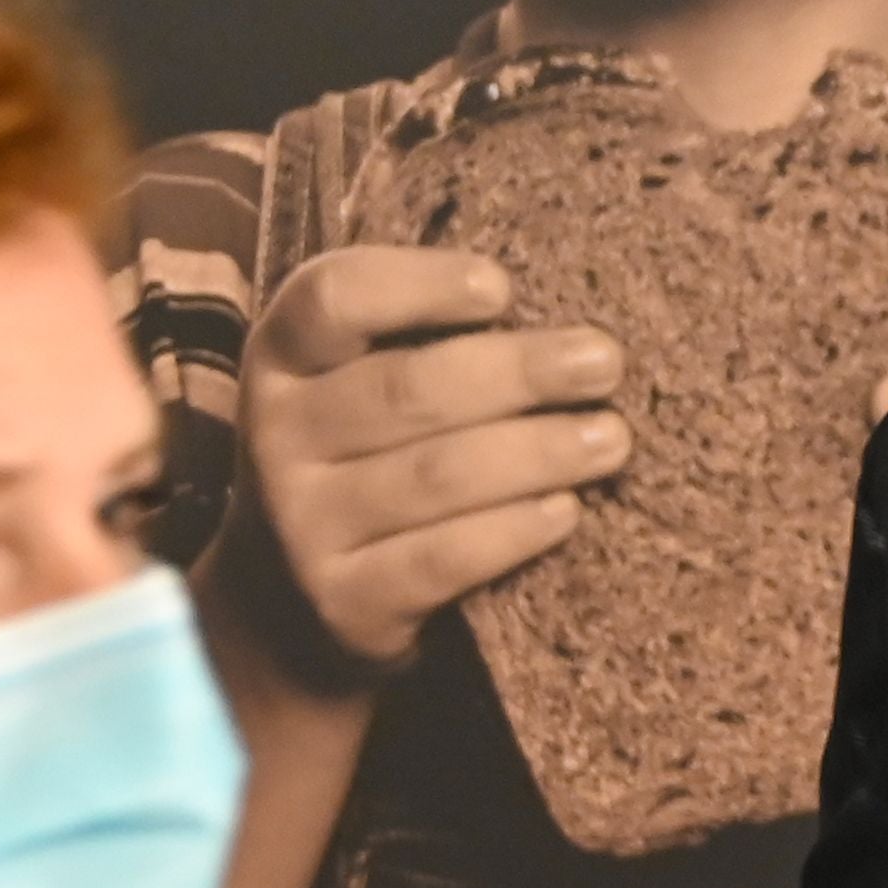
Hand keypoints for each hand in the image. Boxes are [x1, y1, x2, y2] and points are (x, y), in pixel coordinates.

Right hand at [217, 246, 628, 672]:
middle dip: (518, 373)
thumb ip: (428, 336)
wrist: (293, 596)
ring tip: (610, 439)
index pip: (332, 297)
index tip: (502, 289)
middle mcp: (277, 436)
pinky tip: (565, 510)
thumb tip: (559, 317)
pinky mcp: (346, 602)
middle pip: (406, 390)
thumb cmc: (365, 452)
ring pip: (435, 476)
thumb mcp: (362, 379)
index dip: (418, 285)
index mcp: (284, 356)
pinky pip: (441, 560)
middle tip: (603, 363)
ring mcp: (305, 525)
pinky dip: (511, 532)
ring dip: (536, 452)